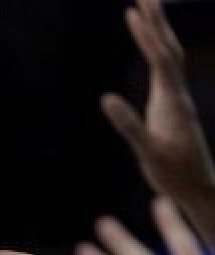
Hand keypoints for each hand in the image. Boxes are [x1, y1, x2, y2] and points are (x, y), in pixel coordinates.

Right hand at [103, 0, 214, 213]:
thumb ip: (129, 126)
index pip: (160, 60)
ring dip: (158, 34)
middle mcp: (178, 95)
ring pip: (170, 58)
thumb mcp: (148, 154)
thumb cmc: (174, 174)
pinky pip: (165, 73)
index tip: (133, 12)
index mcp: (173, 102)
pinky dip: (156, 55)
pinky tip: (150, 50)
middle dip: (157, 22)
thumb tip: (106, 99)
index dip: (146, 36)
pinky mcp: (172, 108)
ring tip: (146, 13)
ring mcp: (177, 100)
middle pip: (169, 49)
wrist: (199, 187)